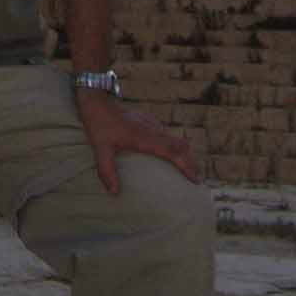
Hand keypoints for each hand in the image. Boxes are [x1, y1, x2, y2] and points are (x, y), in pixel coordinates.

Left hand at [75, 87, 200, 194]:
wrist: (98, 102)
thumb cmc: (99, 125)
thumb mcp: (101, 149)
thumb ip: (107, 171)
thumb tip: (115, 193)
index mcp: (144, 137)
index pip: (172, 151)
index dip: (186, 164)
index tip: (195, 178)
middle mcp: (152, 130)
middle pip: (180, 145)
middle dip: (191, 161)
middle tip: (197, 179)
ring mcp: (152, 125)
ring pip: (176, 139)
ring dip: (185, 154)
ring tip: (189, 171)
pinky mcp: (149, 123)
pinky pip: (168, 136)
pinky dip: (176, 147)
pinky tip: (173, 157)